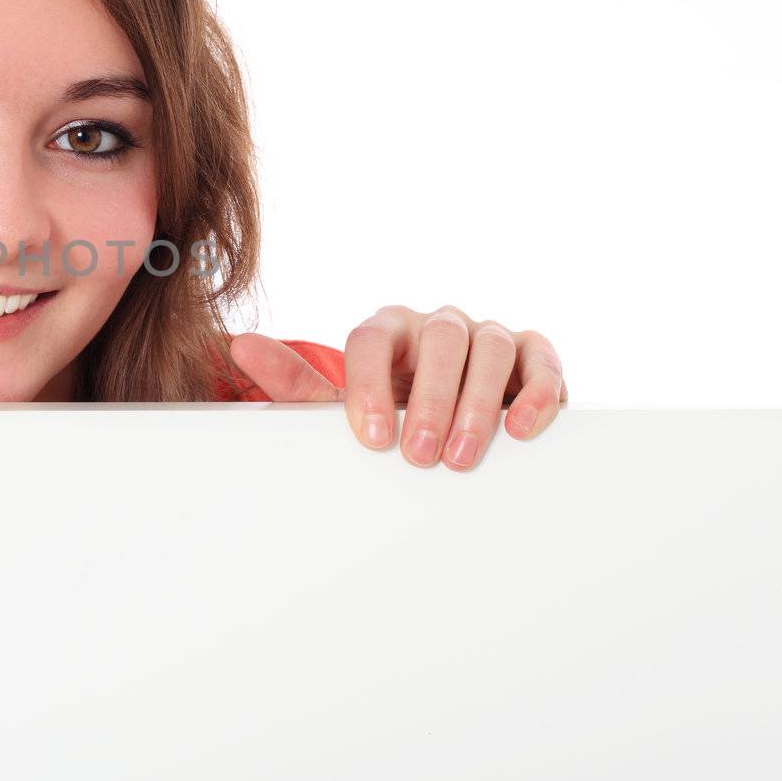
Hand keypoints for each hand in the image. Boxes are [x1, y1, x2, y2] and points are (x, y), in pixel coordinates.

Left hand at [226, 305, 567, 471]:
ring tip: (462, 456)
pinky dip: (538, 391)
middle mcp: (436, 324)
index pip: (372, 339)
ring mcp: (486, 334)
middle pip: (438, 340)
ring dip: (478, 403)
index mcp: (386, 328)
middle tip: (419, 454)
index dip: (368, 385)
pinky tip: (522, 429)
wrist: (441, 423)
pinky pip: (541, 360)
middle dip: (429, 398)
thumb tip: (240, 345)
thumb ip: (294, 382)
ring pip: (490, 347)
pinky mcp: (532, 355)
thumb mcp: (339, 406)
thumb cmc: (386, 413)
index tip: (371, 438)